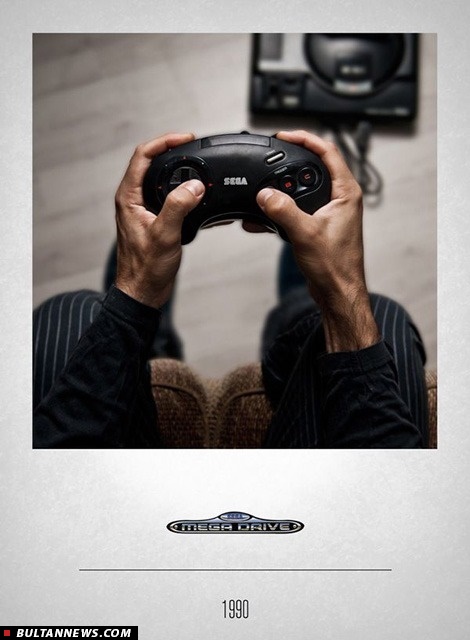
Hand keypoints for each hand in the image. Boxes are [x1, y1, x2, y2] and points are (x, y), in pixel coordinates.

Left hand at [114, 133, 204, 308]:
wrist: (144, 291)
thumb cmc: (145, 269)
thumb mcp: (164, 234)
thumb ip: (178, 206)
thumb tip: (194, 186)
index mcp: (128, 197)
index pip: (142, 156)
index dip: (164, 142)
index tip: (185, 138)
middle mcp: (133, 200)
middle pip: (151, 163)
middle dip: (173, 151)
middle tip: (194, 147)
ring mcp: (143, 209)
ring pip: (161, 179)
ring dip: (179, 171)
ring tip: (199, 166)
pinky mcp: (154, 219)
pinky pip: (169, 196)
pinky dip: (183, 191)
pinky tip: (198, 195)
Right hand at [257, 130, 379, 351]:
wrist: (337, 292)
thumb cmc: (335, 267)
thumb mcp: (305, 234)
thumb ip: (283, 210)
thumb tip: (265, 194)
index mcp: (345, 193)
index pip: (328, 152)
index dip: (306, 140)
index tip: (285, 136)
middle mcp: (340, 199)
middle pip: (314, 167)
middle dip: (290, 161)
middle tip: (271, 155)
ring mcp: (329, 212)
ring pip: (303, 189)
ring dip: (281, 188)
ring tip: (262, 187)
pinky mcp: (318, 225)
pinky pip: (296, 209)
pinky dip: (279, 210)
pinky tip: (260, 217)